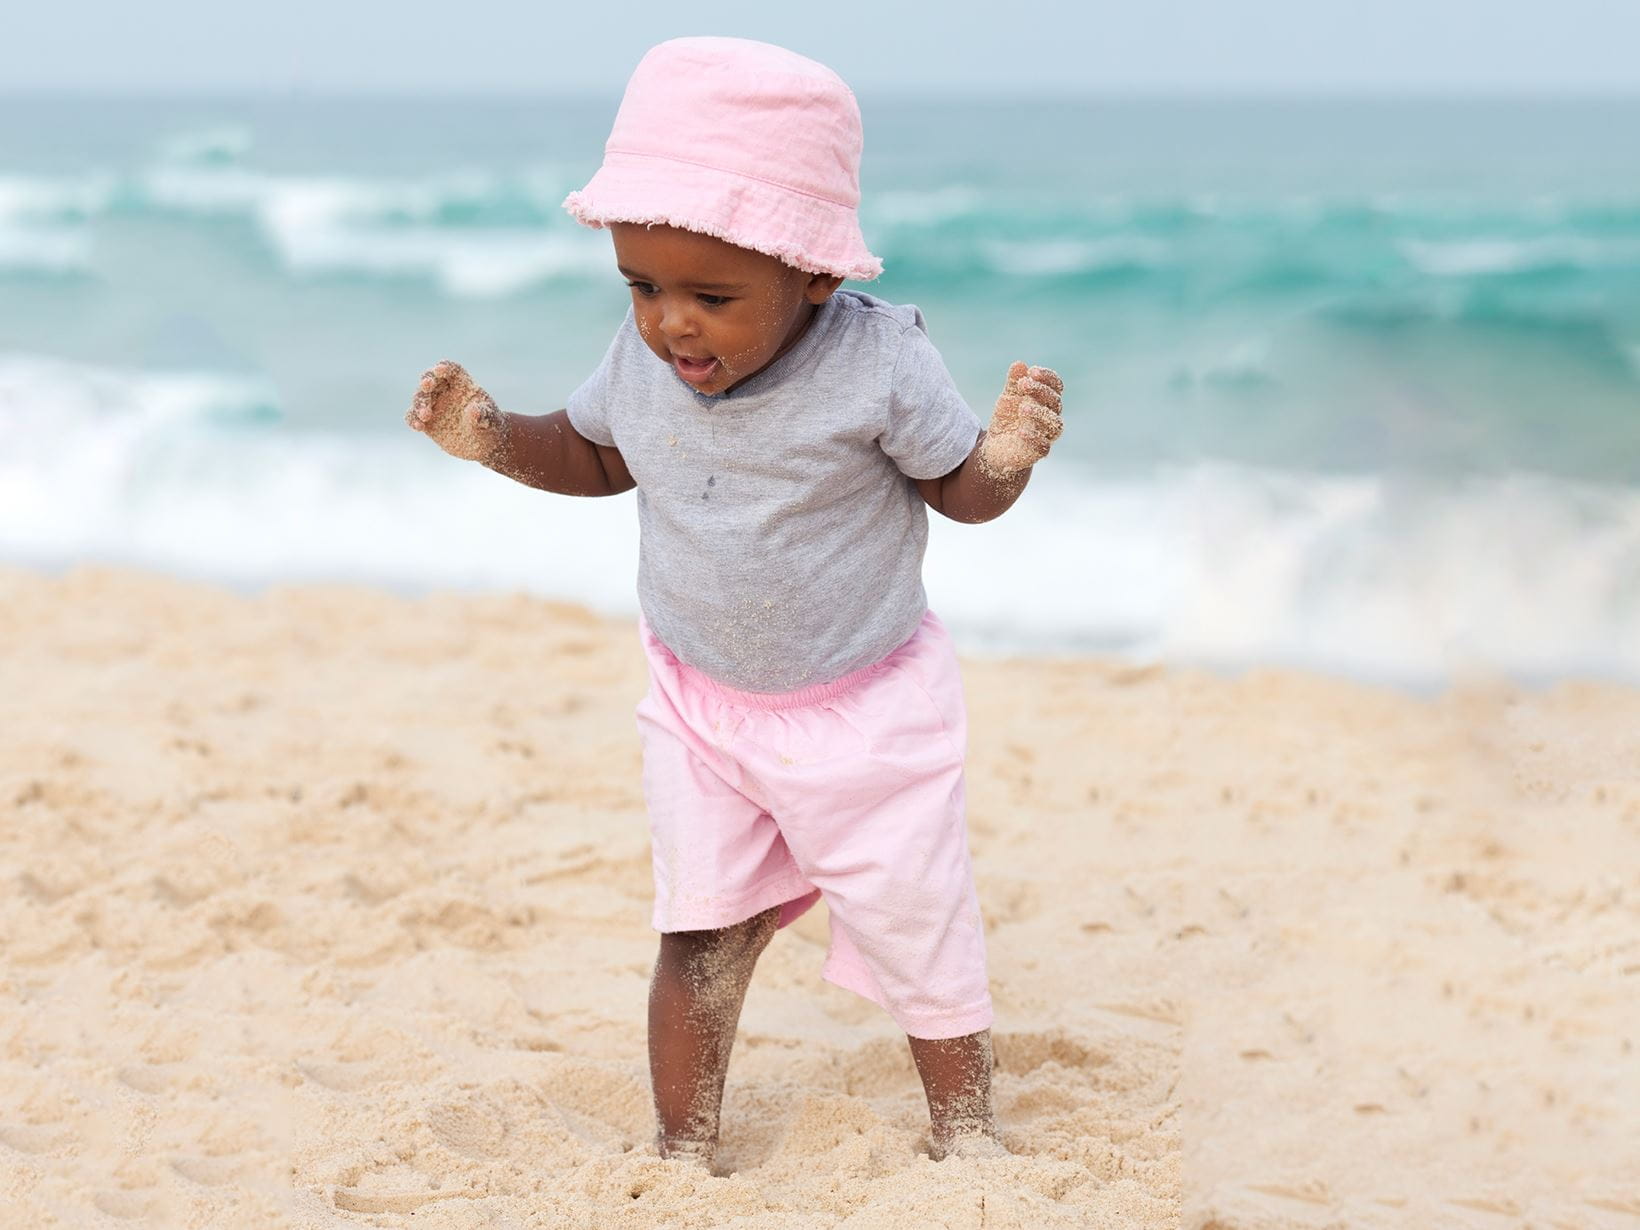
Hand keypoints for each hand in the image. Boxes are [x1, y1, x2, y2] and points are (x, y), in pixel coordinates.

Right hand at [404, 359, 508, 462]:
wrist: (484, 445)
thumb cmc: (490, 426)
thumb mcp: (490, 420)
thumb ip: (483, 414)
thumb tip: (473, 411)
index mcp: (462, 384)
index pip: (451, 369)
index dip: (445, 367)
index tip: (440, 369)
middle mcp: (445, 391)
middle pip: (430, 379)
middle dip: (426, 381)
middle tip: (426, 386)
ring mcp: (434, 405)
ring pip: (420, 397)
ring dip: (419, 403)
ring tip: (426, 416)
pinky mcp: (427, 421)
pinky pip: (413, 416)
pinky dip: (413, 419)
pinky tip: (418, 427)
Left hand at [978, 361, 1063, 475]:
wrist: (995, 446)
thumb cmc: (1007, 419)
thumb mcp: (1007, 398)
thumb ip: (1013, 383)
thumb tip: (1019, 364)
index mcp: (1046, 401)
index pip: (1056, 386)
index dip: (1047, 377)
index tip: (1032, 371)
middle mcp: (1051, 416)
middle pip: (1055, 401)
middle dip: (1040, 391)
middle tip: (1023, 384)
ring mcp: (1047, 434)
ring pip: (1054, 423)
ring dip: (1039, 413)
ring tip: (1022, 408)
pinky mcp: (1039, 451)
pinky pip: (1043, 446)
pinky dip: (1034, 437)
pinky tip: (1021, 430)